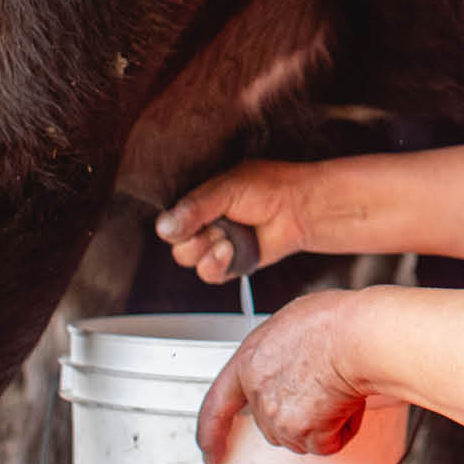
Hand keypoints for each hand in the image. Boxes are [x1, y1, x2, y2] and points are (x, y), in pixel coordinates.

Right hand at [156, 159, 322, 282]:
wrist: (300, 209)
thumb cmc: (269, 189)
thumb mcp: (226, 189)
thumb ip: (194, 208)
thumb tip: (163, 227)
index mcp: (201, 200)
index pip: (171, 218)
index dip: (174, 224)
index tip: (182, 223)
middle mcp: (206, 223)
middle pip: (176, 243)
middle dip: (191, 240)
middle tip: (213, 228)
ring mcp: (217, 244)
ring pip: (189, 259)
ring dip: (204, 252)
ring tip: (226, 239)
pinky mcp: (231, 263)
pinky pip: (209, 273)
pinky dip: (215, 265)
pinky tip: (228, 251)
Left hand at [196, 290, 368, 463]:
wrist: (357, 336)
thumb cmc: (336, 322)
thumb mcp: (292, 323)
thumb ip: (279, 353)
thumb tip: (292, 361)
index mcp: (249, 361)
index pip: (218, 404)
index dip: (211, 431)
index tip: (211, 449)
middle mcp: (258, 391)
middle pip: (272, 423)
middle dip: (298, 415)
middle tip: (322, 391)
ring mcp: (279, 415)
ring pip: (300, 435)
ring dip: (322, 422)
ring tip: (339, 387)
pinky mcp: (303, 431)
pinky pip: (326, 443)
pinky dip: (342, 430)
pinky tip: (348, 402)